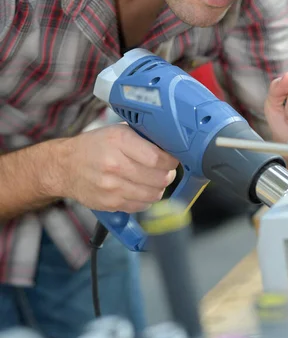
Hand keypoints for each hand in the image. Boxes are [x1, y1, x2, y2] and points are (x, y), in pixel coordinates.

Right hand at [55, 125, 177, 212]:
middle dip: (167, 174)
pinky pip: (141, 206)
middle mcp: (115, 164)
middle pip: (159, 178)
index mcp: (119, 140)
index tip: (172, 158)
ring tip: (152, 180)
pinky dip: (145, 199)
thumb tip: (170, 144)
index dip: (171, 160)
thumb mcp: (116, 131)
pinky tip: (139, 189)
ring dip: (158, 188)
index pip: (158, 157)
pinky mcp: (110, 203)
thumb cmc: (93, 146)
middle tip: (164, 170)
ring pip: (153, 194)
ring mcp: (112, 186)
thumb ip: (142, 137)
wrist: (64, 166)